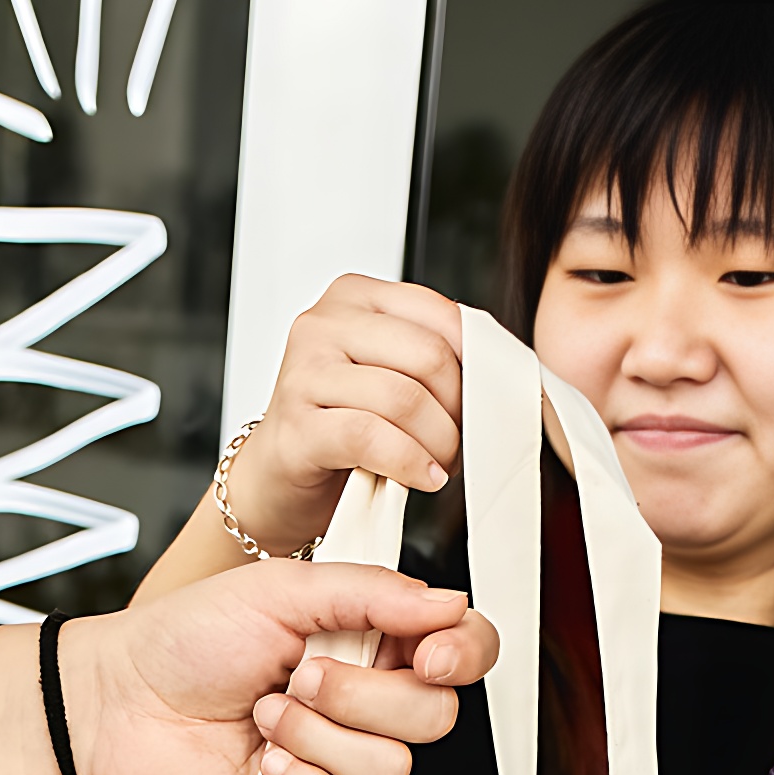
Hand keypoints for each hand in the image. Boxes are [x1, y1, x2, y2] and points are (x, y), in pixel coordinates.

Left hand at [72, 564, 496, 774]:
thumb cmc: (184, 643)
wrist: (120, 707)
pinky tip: (265, 763)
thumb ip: (371, 592)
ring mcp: (339, 764)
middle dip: (363, 694)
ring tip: (266, 714)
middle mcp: (364, 705)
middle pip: (435, 717)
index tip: (427, 653)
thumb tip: (445, 603)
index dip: (462, 654)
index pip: (460, 653)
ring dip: (320, 737)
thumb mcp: (280, 589)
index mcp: (368, 641)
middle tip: (300, 674)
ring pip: (393, 770)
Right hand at [217, 276, 468, 554]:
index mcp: (354, 297)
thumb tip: (496, 374)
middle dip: (459, 409)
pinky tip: (423, 476)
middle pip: (428, 356)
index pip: (441, 315)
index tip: (487, 401)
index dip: (477, 365)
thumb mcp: (385, 372)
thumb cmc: (336, 424)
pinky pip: (372, 438)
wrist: (277, 477)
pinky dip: (410, 463)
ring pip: (404, 399)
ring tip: (442, 464)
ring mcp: (305, 373)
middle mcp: (324, 324)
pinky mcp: (298, 426)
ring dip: (439, 443)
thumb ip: (427, 358)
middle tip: (461, 442)